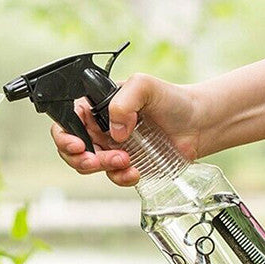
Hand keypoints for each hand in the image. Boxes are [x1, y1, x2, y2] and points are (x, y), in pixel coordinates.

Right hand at [50, 74, 205, 186]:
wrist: (199, 123)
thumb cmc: (172, 100)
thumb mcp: (145, 86)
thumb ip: (124, 100)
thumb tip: (114, 130)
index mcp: (97, 107)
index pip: (67, 121)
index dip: (64, 136)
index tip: (77, 145)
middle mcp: (100, 128)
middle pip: (72, 149)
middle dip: (81, 158)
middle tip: (96, 160)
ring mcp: (111, 148)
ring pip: (90, 165)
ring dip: (103, 167)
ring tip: (124, 161)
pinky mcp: (125, 165)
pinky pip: (113, 176)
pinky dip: (120, 177)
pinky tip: (134, 171)